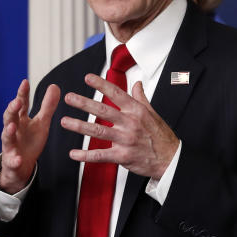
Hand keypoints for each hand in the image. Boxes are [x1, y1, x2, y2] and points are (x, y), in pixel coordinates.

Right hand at [0, 79, 59, 192]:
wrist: (21, 165)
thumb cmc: (30, 141)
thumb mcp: (42, 123)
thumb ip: (47, 106)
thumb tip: (54, 86)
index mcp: (20, 120)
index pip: (20, 104)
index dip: (22, 94)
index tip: (25, 82)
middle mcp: (12, 130)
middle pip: (9, 117)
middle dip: (12, 109)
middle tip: (17, 101)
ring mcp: (10, 145)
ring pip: (6, 137)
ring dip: (9, 131)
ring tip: (12, 127)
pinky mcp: (11, 161)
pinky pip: (12, 161)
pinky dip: (14, 160)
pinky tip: (17, 159)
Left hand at [60, 74, 177, 177]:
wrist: (171, 159)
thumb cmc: (161, 136)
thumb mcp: (153, 113)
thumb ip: (141, 98)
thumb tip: (136, 83)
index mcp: (136, 111)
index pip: (116, 94)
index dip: (101, 84)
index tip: (87, 78)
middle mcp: (130, 123)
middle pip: (103, 111)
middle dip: (84, 103)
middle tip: (69, 97)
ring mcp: (126, 140)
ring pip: (98, 131)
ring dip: (79, 126)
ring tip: (65, 121)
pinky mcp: (123, 156)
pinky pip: (101, 155)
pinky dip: (86, 155)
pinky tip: (73, 153)